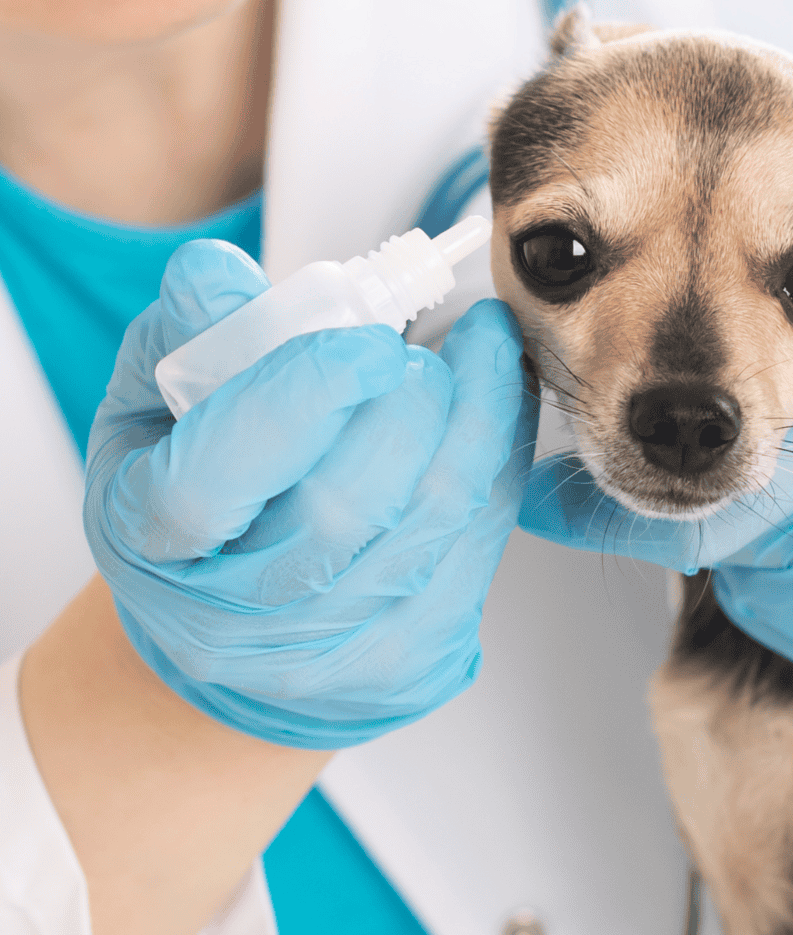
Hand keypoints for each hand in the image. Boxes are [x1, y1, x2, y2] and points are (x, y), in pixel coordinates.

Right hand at [85, 241, 535, 745]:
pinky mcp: (413, 663)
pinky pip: (481, 542)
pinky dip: (500, 460)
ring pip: (434, 519)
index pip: (214, 481)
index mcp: (150, 544)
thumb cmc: (194, 501)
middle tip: (423, 346)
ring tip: (480, 349)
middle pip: (344, 505)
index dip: (300, 400)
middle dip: (408, 404)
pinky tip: (493, 406)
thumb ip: (189, 337)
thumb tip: (219, 271)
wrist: (234, 633)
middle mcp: (234, 622)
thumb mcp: (153, 411)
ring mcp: (330, 656)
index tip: (370, 339)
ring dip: (474, 416)